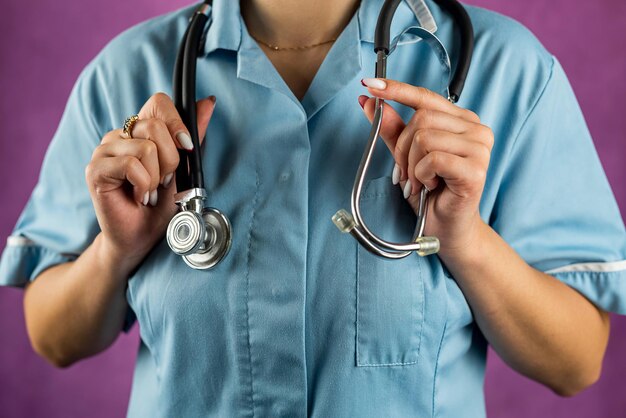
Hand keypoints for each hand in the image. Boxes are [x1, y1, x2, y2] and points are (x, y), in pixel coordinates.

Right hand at [85, 93, 215, 270]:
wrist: (140, 237)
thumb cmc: (161, 205)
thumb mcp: (185, 168)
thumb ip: (193, 135)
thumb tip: (207, 102)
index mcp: (140, 131)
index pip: (159, 102)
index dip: (177, 123)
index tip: (186, 148)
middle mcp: (120, 135)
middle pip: (155, 126)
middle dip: (171, 160)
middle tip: (164, 181)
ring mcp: (104, 150)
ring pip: (145, 147)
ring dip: (156, 177)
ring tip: (149, 191)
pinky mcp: (95, 169)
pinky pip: (131, 165)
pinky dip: (143, 185)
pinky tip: (138, 196)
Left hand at [359, 78, 493, 257]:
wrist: (445, 228)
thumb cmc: (429, 192)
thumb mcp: (406, 156)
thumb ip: (392, 128)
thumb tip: (369, 100)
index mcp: (460, 120)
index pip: (425, 97)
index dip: (396, 89)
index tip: (370, 84)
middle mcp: (475, 129)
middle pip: (421, 119)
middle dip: (402, 148)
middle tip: (405, 173)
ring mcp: (480, 148)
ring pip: (424, 137)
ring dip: (411, 165)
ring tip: (419, 182)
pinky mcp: (476, 168)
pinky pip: (432, 159)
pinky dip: (421, 175)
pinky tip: (429, 187)